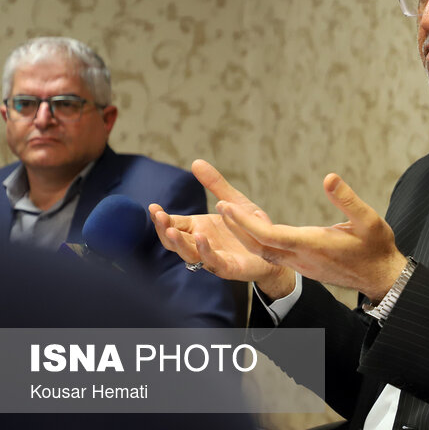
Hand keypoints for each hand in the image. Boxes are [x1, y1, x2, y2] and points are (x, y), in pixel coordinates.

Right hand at [149, 160, 293, 295]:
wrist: (275, 248)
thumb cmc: (251, 227)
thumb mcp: (234, 201)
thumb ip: (216, 185)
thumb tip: (196, 162)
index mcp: (199, 228)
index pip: (173, 224)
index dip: (161, 218)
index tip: (153, 207)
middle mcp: (201, 244)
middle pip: (174, 241)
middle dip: (164, 229)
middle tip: (158, 216)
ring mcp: (213, 257)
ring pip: (188, 254)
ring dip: (178, 243)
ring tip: (171, 230)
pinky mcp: (228, 267)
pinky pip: (212, 261)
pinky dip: (204, 250)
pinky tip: (200, 237)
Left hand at [215, 172, 406, 302]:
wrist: (381, 277)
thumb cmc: (376, 248)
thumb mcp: (369, 219)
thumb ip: (348, 199)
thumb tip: (329, 178)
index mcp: (313, 245)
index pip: (270, 234)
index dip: (245, 222)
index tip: (226, 205)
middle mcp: (301, 258)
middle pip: (259, 245)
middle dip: (237, 227)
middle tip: (219, 206)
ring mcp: (301, 265)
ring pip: (264, 252)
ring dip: (245, 235)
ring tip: (229, 215)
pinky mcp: (304, 266)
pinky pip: (273, 256)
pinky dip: (257, 242)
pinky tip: (253, 231)